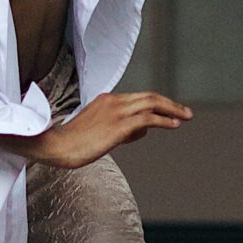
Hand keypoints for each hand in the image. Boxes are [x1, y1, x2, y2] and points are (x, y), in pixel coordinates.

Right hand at [24, 91, 192, 169]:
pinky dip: (164, 120)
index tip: (170, 112)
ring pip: (151, 104)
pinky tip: (175, 125)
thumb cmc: (71, 143)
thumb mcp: (97, 130)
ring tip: (186, 116)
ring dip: (172, 109)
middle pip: (149, 96)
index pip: (138, 98)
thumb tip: (140, 131)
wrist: (55, 146)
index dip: (156, 105)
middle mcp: (113, 101)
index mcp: (106, 100)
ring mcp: (116, 112)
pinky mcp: (118, 126)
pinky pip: (148, 118)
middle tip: (186, 112)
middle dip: (170, 104)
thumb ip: (118, 128)